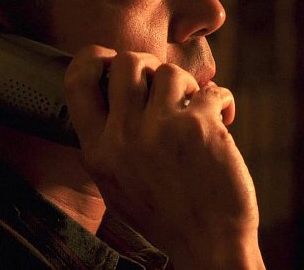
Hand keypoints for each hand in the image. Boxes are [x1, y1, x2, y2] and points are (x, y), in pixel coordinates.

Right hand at [65, 46, 264, 268]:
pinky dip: (222, 100)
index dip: (94, 59)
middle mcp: (124, 138)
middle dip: (150, 64)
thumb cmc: (167, 215)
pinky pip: (212, 90)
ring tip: (197, 107)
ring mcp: (161, 129)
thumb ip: (111, 143)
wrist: (208, 244)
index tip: (111, 58)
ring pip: (171, 71)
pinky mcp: (200, 127)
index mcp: (98, 152)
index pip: (78, 83)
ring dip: (189, 84)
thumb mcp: (117, 185)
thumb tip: (117, 93)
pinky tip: (225, 117)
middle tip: (166, 84)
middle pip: (128, 62)